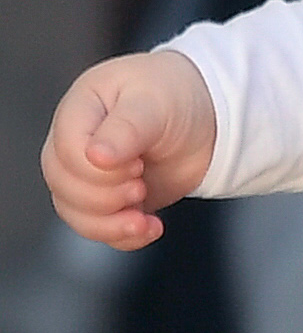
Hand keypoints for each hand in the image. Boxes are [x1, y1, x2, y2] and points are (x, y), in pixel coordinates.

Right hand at [41, 50, 218, 245]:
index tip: (137, 162)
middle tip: (141, 179)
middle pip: (65, 187)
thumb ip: (128, 127)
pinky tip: (150, 227)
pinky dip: (123, 236)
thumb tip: (95, 157)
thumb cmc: (175, 96)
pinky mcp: (108, 200)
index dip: (102, 170)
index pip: (68, 153)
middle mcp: (74, 145)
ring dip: (112, 223)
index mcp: (79, 111)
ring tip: (144, 214)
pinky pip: (99, 229)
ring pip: (76, 214)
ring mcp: (87, 175)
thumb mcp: (156, 102)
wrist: (206, 117)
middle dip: (107, 196)